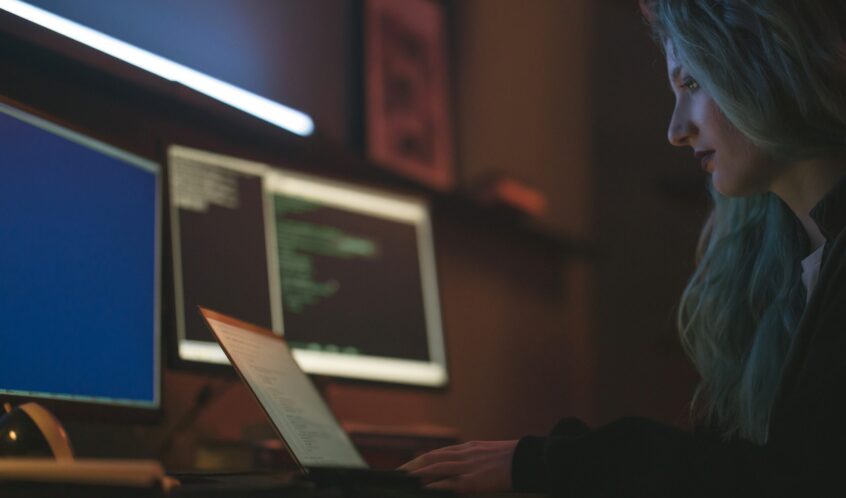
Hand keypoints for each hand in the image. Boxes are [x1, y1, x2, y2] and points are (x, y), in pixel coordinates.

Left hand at [398, 440, 518, 492]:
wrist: (530, 460)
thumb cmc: (512, 461)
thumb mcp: (488, 455)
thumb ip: (471, 460)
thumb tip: (456, 470)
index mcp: (468, 448)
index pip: (437, 452)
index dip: (420, 459)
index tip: (406, 466)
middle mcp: (465, 454)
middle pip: (431, 458)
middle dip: (412, 466)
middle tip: (397, 473)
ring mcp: (469, 466)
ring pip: (436, 467)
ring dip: (417, 473)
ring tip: (403, 480)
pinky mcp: (475, 480)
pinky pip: (450, 482)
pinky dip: (435, 485)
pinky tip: (423, 488)